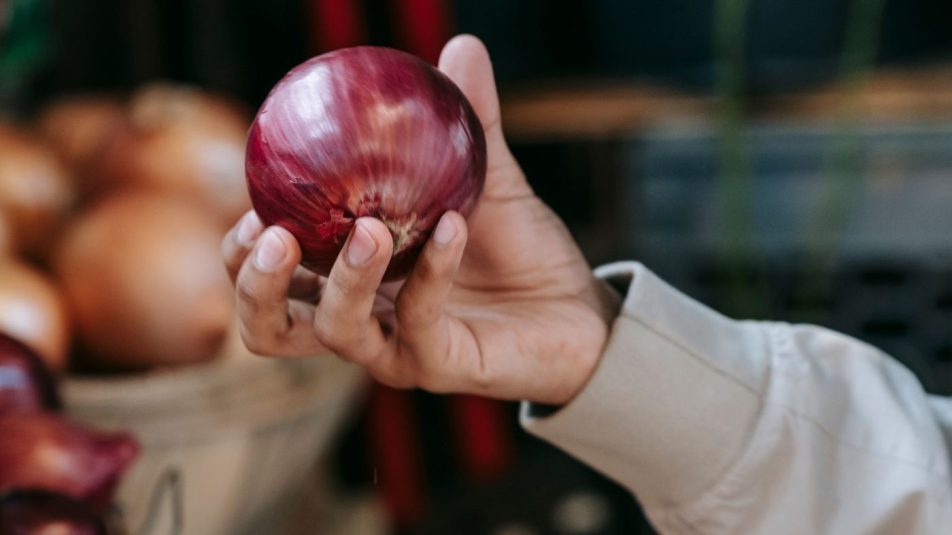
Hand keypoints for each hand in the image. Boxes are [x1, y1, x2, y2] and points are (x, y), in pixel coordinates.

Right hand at [222, 35, 619, 404]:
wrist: (579, 312)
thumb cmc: (521, 252)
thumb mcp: (489, 182)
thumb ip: (468, 124)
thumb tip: (461, 45)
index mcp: (351, 283)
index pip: (272, 277)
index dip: (242, 249)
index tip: (254, 198)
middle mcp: (362, 323)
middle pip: (269, 327)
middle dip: (253, 283)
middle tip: (270, 232)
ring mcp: (396, 351)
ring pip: (332, 332)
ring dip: (340, 280)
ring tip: (366, 229)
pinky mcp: (438, 366)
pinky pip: (419, 317)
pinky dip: (433, 268)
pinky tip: (454, 225)